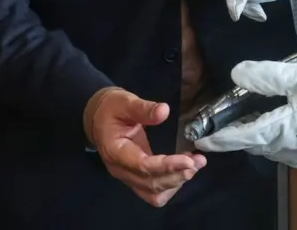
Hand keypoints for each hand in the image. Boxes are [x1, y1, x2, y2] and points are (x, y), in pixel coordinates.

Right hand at [87, 88, 205, 206]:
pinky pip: (152, 191)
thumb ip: (143, 109)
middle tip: (199, 161)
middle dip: (177, 175)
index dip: (166, 165)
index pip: (143, 165)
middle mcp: (120, 170)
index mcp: (115, 151)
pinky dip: (170, 185)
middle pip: (150, 183)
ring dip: (176, 183)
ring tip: (195, 166)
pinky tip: (183, 171)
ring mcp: (127, 176)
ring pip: (153, 192)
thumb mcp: (125, 102)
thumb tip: (164, 111)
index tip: (188, 160)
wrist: (98, 118)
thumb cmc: (111, 108)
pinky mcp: (135, 177)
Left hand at [194, 55, 296, 167]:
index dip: (222, 139)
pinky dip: (271, 140)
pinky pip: (282, 149)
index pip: (244, 137)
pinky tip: (270, 126)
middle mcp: (289, 147)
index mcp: (283, 129)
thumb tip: (237, 74)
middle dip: (237, 136)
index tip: (203, 140)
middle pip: (254, 144)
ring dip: (255, 137)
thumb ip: (265, 75)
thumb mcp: (296, 75)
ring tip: (244, 122)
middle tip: (221, 125)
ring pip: (268, 148)